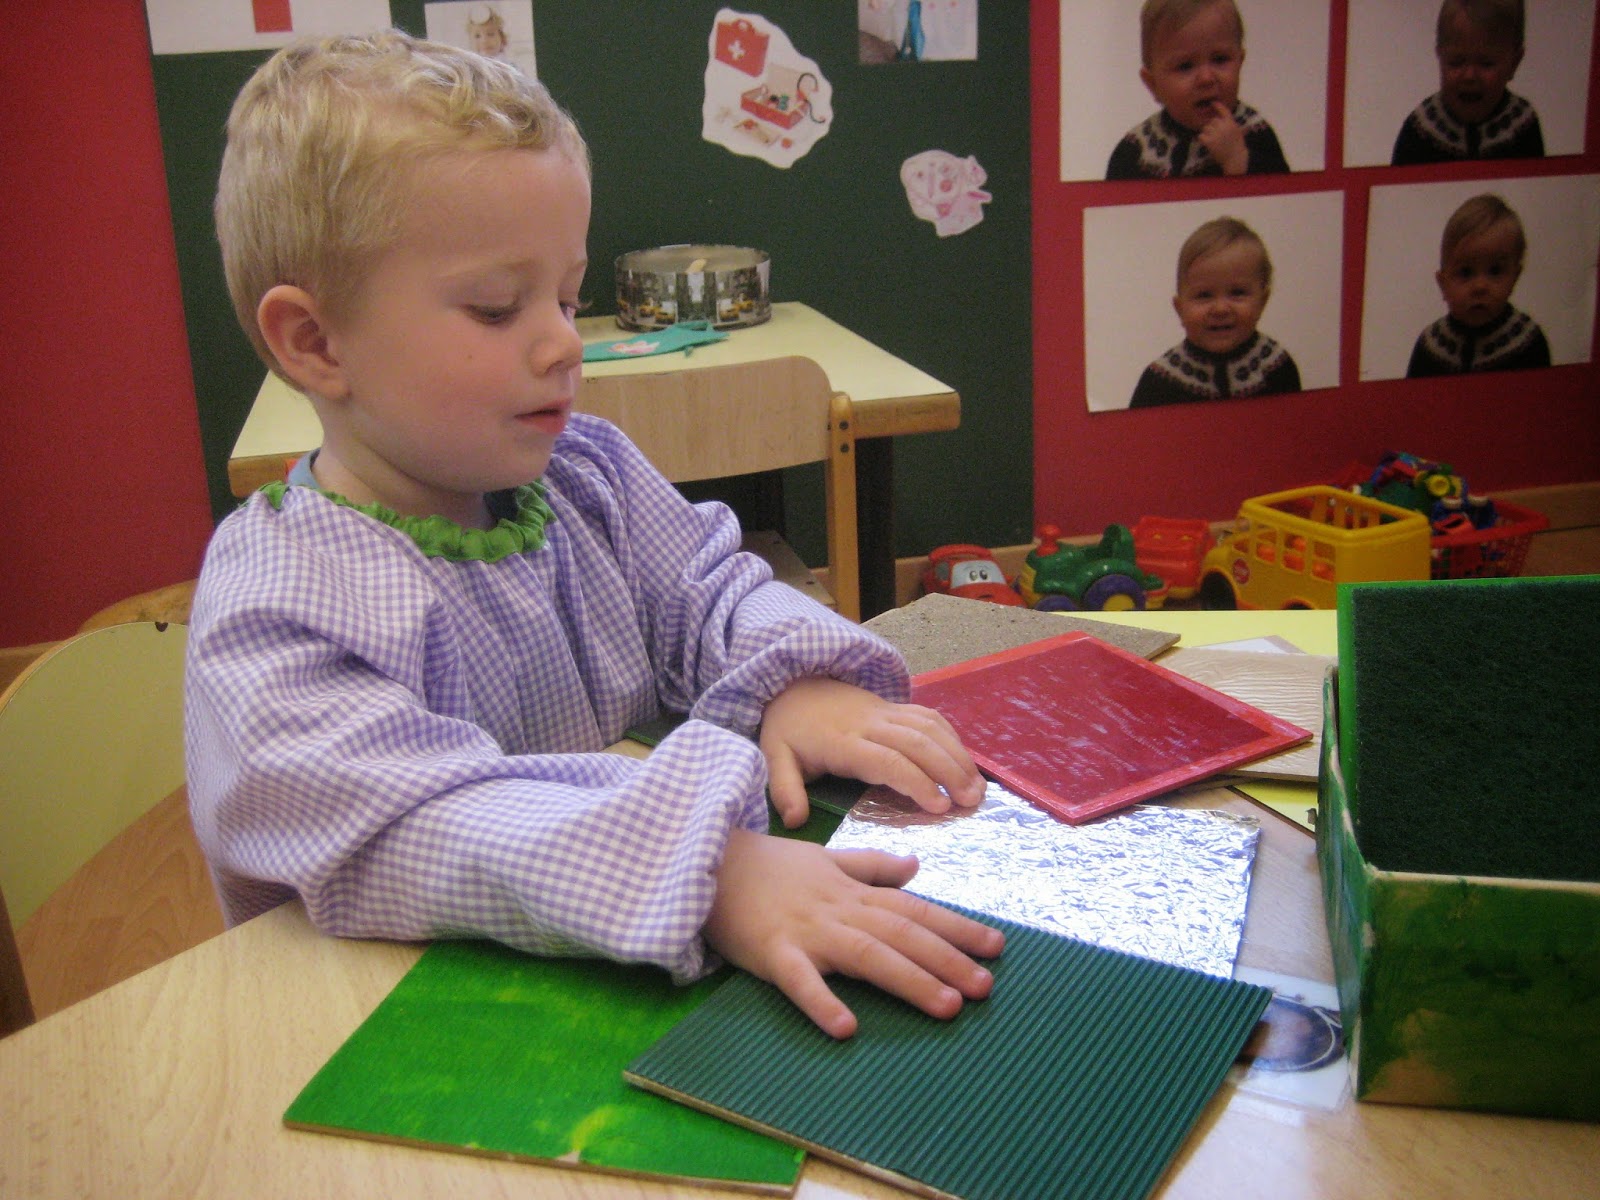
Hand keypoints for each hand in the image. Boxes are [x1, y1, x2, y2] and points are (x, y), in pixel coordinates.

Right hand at [704, 828, 1004, 1037]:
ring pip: (867, 954)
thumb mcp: (825, 857)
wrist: (707, 860)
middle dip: (947, 959)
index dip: (956, 927)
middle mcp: (839, 909)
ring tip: (947, 1005)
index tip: (997, 946)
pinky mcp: (772, 953)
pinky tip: (847, 1028)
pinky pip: (799, 980)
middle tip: (986, 987)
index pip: (914, 908)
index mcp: (852, 891)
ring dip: (909, 979)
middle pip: (901, 933)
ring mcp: (807, 931)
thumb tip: (916, 866)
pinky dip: (822, 1001)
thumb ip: (871, 865)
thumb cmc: (767, 866)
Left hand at [759, 676, 984, 826]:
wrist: (792, 682)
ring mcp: (885, 711)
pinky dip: (951, 737)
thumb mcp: (774, 757)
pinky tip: (965, 761)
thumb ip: (784, 789)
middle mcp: (870, 723)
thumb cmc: (787, 728)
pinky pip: (928, 716)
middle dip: (949, 771)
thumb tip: (795, 820)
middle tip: (971, 802)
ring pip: (930, 728)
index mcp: (843, 741)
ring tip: (977, 788)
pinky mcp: (894, 706)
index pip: (887, 760)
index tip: (939, 806)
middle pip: (918, 743)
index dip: (916, 782)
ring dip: (958, 756)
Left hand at [1197, 101, 1247, 173]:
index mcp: (1231, 123)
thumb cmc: (1237, 146)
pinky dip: (1202, 139)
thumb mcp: (1237, 131)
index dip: (1217, 106)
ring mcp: (1216, 134)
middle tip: (1217, 136)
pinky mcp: (1210, 141)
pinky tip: (1208, 143)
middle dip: (1212, 127)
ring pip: (1206, 128)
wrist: (1235, 159)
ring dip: (1207, 133)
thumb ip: (1230, 123)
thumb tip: (1222, 117)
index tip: (1212, 103)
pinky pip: (1201, 136)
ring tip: (1214, 141)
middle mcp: (1224, 126)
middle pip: (1212, 121)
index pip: (1223, 110)